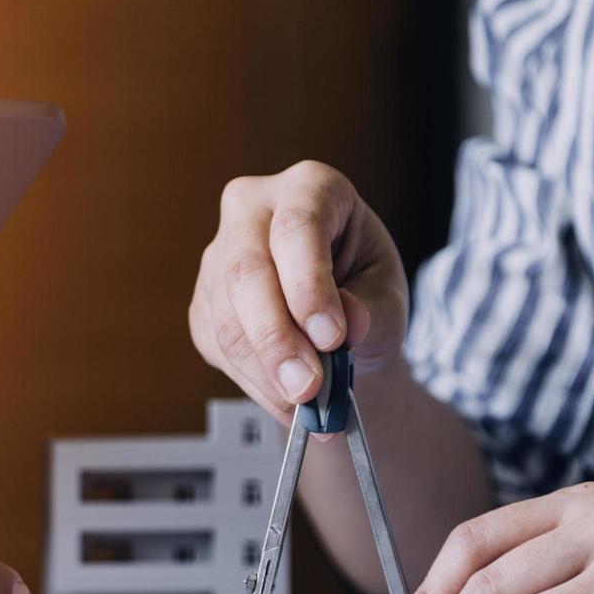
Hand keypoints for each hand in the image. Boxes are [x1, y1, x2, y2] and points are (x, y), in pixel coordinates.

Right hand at [189, 161, 409, 420]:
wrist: (339, 325)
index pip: (297, 228)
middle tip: (307, 387)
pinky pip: (220, 348)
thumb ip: (372, 310)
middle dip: (277, 338)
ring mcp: (220, 256)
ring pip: (227, 318)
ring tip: (307, 406)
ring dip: (266, 371)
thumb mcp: (388, 297)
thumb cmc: (366, 294)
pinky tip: (286, 398)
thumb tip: (348, 324)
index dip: (309, 285)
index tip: (332, 337)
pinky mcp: (204, 304)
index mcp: (310, 187)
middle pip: (247, 271)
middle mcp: (254, 211)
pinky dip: (256, 382)